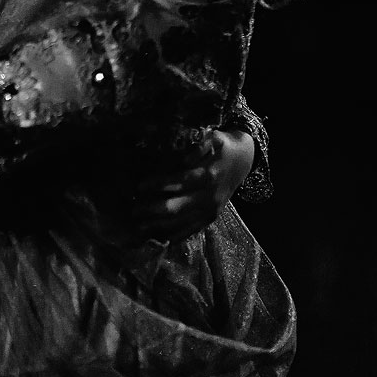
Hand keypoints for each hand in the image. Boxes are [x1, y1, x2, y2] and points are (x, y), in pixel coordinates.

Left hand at [130, 129, 255, 241]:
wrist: (243, 161)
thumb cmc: (222, 147)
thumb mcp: (215, 138)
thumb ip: (200, 145)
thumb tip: (186, 157)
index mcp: (209, 175)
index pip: (180, 182)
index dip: (159, 185)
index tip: (139, 186)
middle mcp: (210, 196)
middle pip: (178, 207)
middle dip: (154, 210)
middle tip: (134, 210)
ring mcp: (211, 210)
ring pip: (182, 223)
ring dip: (160, 226)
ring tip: (139, 227)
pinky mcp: (211, 218)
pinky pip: (191, 230)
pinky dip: (174, 235)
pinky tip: (158, 238)